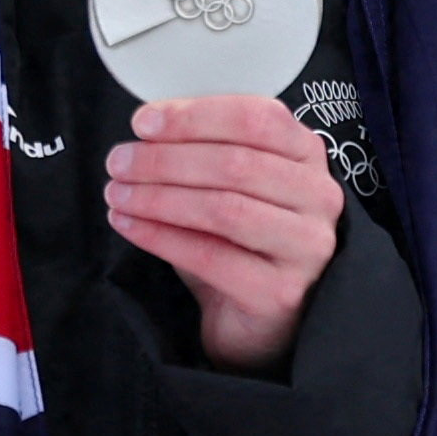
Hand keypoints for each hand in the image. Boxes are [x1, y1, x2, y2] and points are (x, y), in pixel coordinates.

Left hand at [109, 94, 345, 369]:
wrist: (254, 319)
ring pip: (224, 208)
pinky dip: (160, 237)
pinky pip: (210, 257)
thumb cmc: (237, 242)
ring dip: (159, 198)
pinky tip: (129, 225)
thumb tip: (148, 125)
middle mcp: (319, 197)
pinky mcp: (281, 292)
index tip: (143, 123)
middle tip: (118, 162)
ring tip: (118, 194)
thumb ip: (203, 149)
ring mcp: (306, 247)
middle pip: (236, 163)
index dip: (195, 116)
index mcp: (308, 156)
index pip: (259, 118)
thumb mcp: (227, 184)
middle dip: (165, 160)